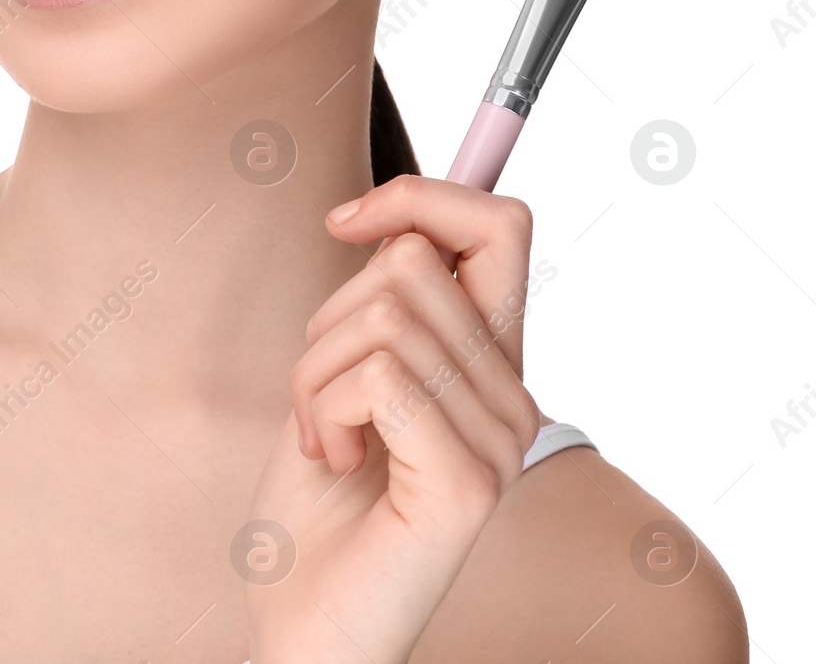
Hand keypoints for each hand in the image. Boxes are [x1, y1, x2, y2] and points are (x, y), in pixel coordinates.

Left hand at [242, 174, 541, 663]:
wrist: (303, 622)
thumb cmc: (317, 501)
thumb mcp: (344, 371)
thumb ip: (385, 302)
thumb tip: (394, 218)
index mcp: (488, 363)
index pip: (500, 224)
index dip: (421, 195)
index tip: (347, 222)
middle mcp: (512, 396)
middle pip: (414, 260)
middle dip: (329, 315)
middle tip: (322, 396)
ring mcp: (499, 441)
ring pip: (384, 314)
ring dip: (314, 371)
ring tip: (328, 436)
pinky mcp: (468, 482)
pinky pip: (378, 377)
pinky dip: (322, 408)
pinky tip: (337, 461)